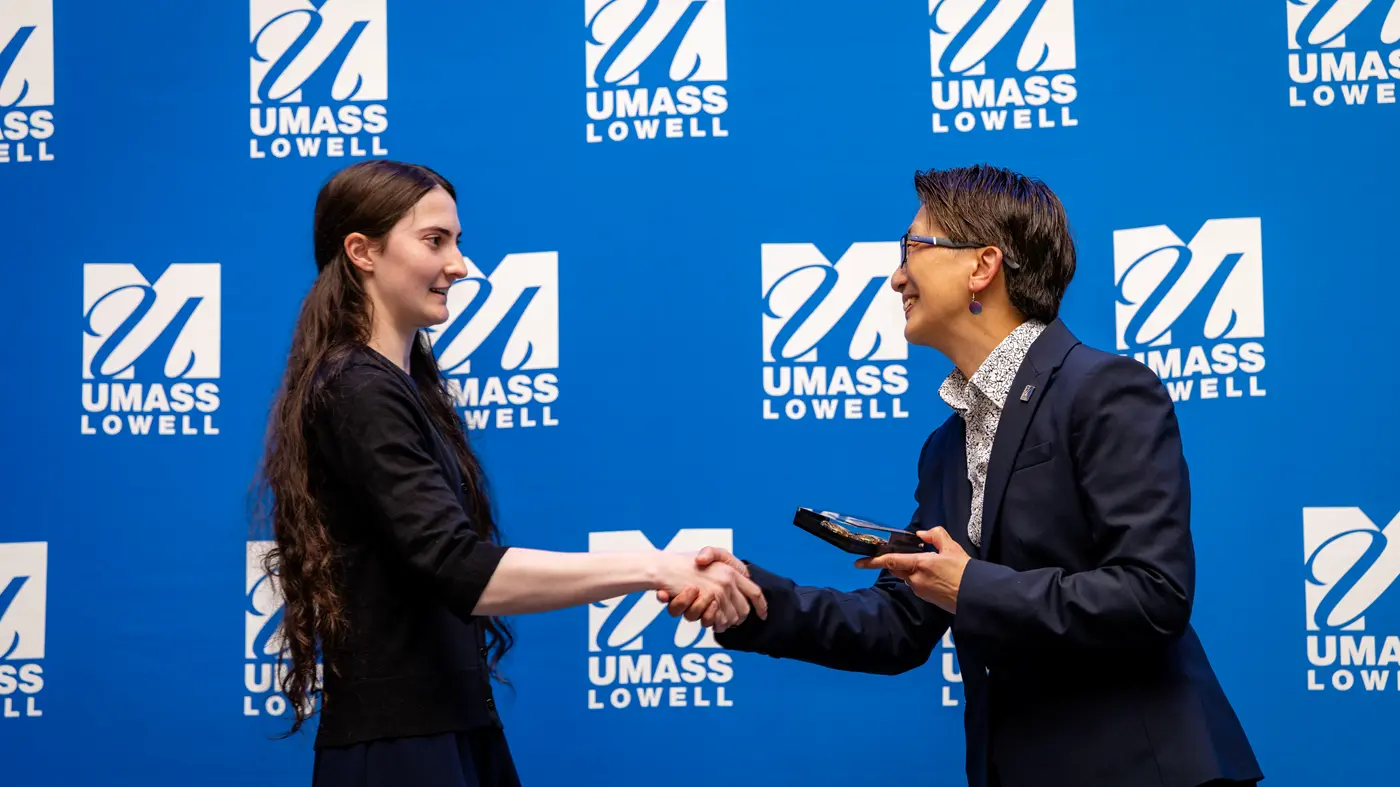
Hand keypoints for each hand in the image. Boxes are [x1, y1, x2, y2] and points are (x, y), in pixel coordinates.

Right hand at [656, 547, 767, 631]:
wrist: (665, 567)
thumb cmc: (685, 562)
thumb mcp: (709, 556)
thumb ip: (728, 571)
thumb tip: (744, 583)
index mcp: (732, 571)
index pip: (755, 592)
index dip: (761, 606)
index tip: (763, 615)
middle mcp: (727, 581)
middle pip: (744, 610)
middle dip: (738, 619)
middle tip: (729, 621)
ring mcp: (717, 592)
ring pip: (731, 618)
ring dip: (724, 623)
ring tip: (717, 621)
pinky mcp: (707, 601)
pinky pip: (717, 621)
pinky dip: (714, 624)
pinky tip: (710, 622)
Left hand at [855, 527, 969, 613]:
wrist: (976, 596)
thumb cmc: (965, 571)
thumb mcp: (952, 547)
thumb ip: (935, 535)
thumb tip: (922, 534)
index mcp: (919, 565)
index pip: (890, 561)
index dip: (873, 561)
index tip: (858, 563)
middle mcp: (915, 579)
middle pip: (897, 568)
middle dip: (898, 561)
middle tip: (909, 554)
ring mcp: (920, 591)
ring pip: (907, 577)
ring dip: (912, 569)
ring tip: (933, 565)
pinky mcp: (927, 599)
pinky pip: (917, 585)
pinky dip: (920, 578)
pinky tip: (936, 576)